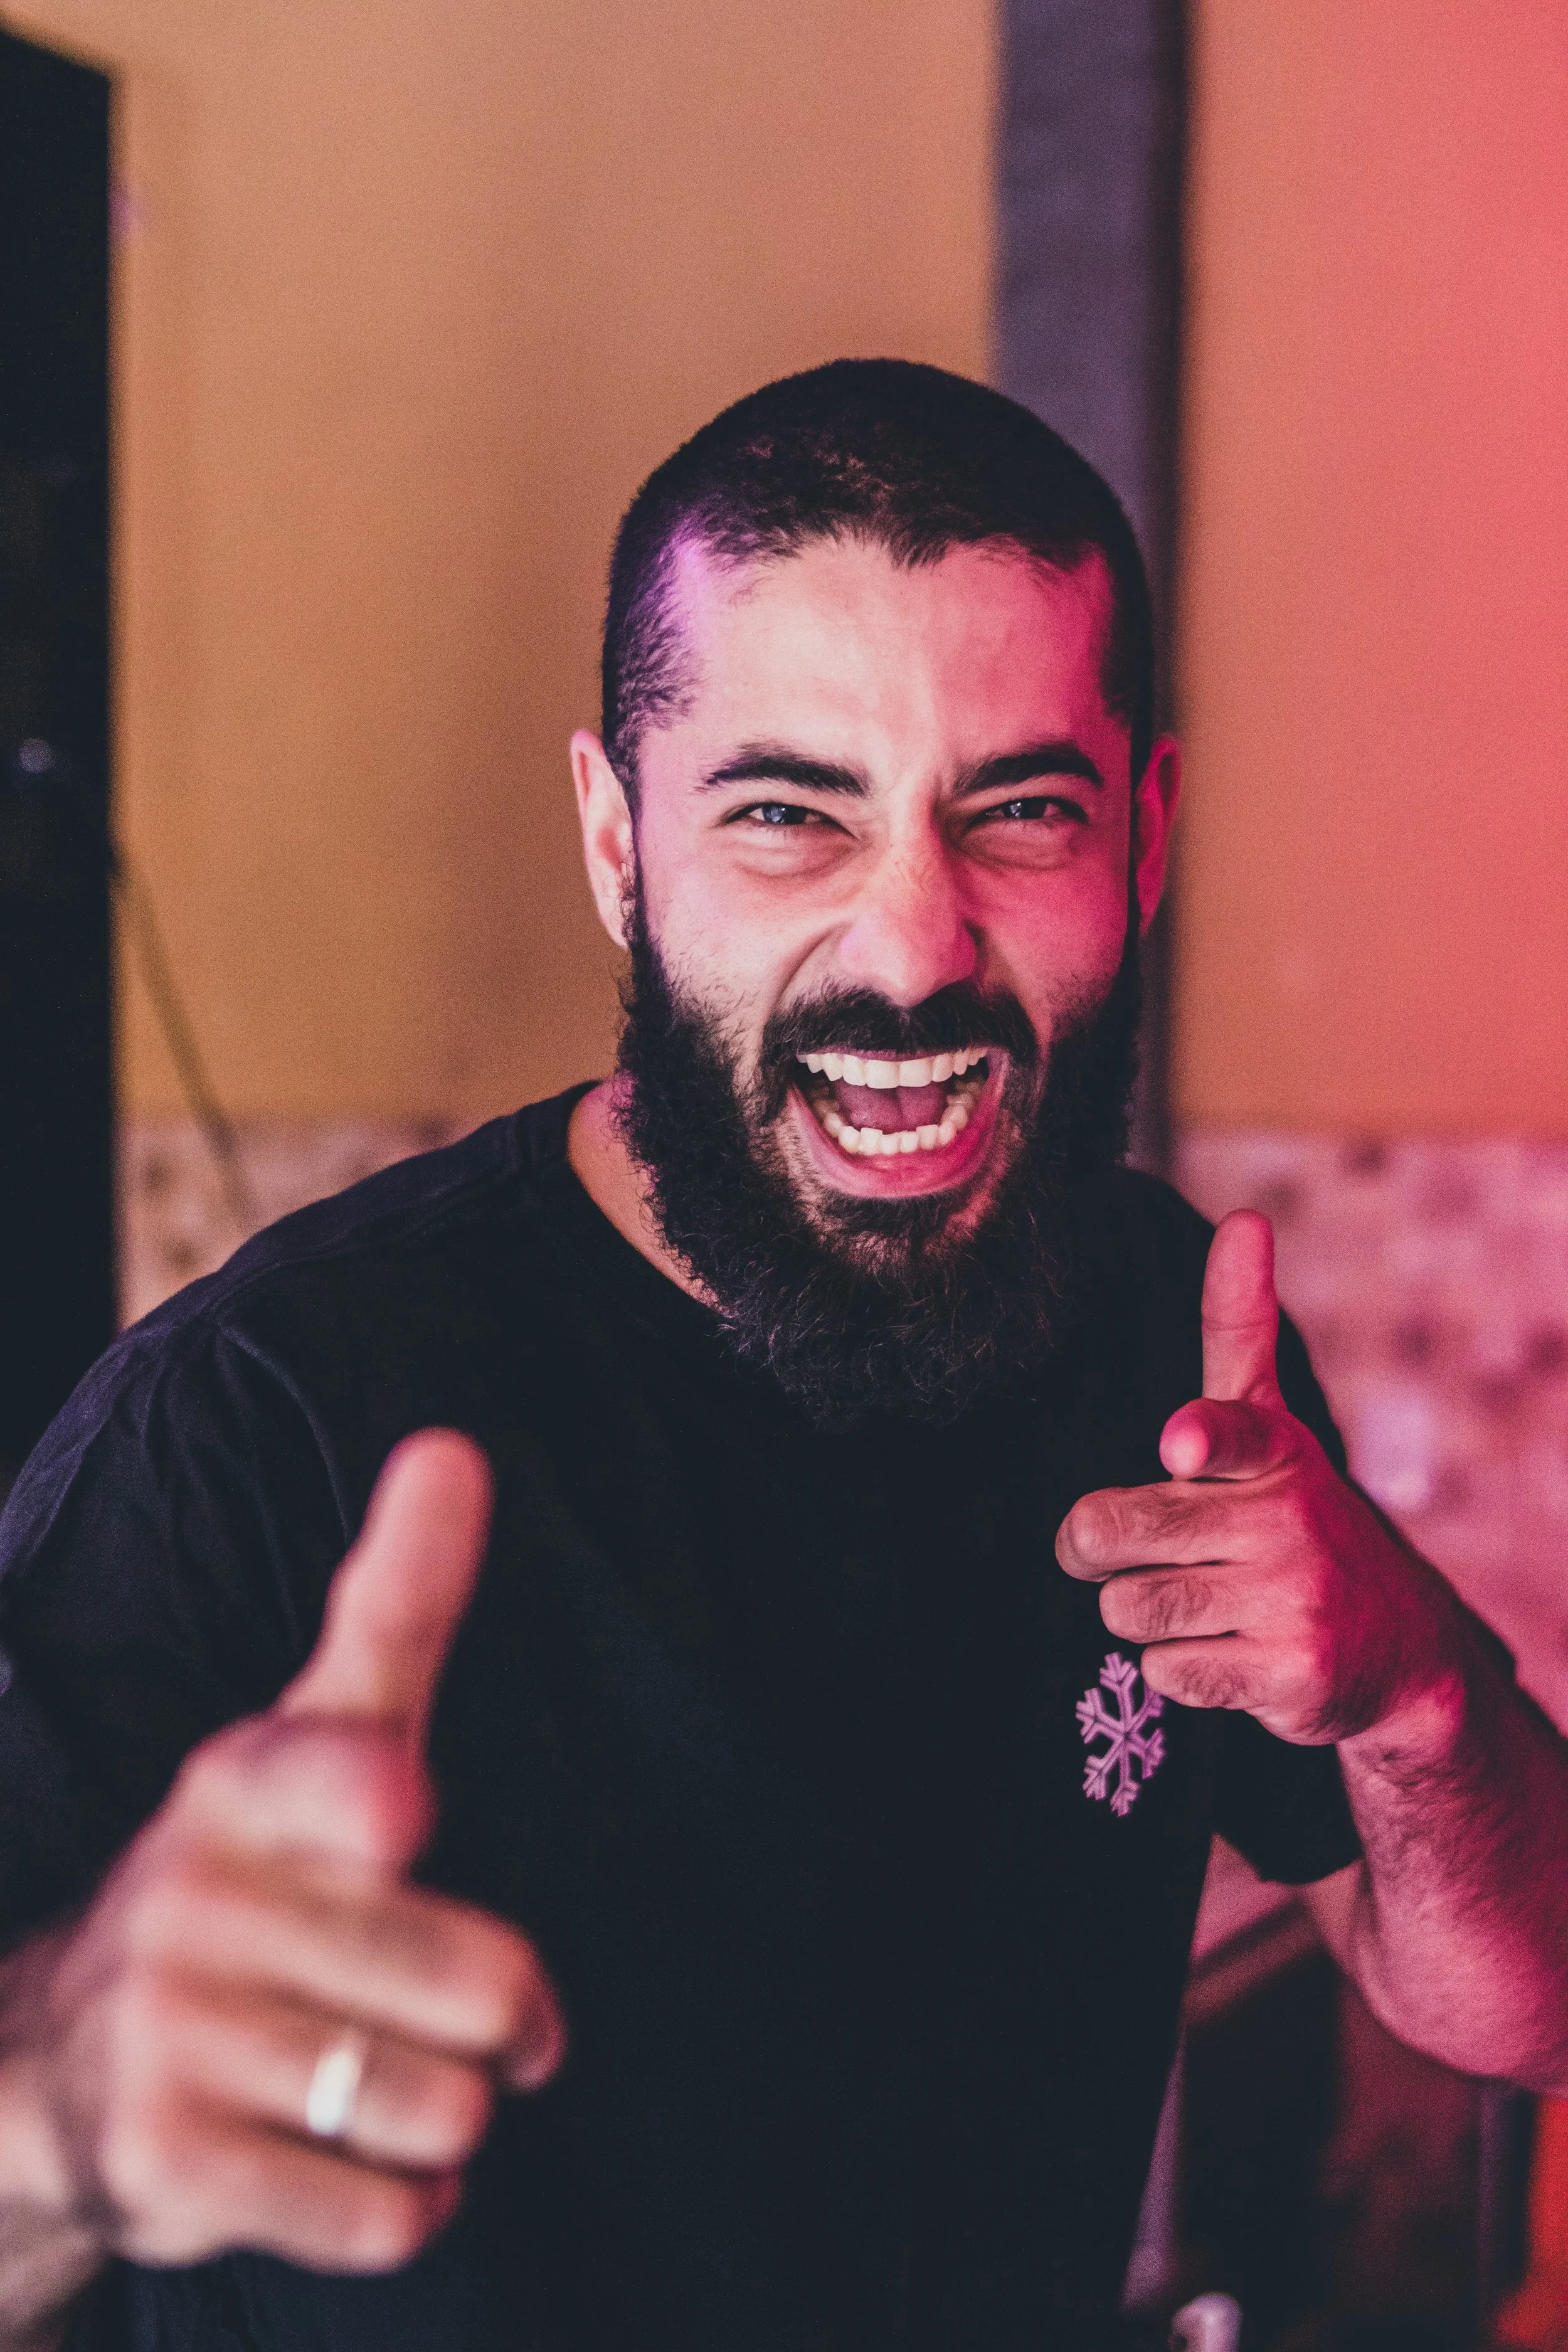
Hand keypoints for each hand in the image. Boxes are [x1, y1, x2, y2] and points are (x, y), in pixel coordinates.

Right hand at [17, 1431, 563, 2276]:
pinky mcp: (170, 2167)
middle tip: (437, 2006)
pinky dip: (401, 2201)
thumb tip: (455, 1445)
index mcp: (247, 1781)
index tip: (397, 1817)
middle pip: (480, 1984)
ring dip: (446, 2113)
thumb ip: (399, 1601)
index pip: (339, 1776)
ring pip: (445, 2107)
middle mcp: (201, 1898)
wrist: (65, 2058)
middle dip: (498, 2018)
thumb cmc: (256, 1873)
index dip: (371, 1804)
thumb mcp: (320, 1732)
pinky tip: (345, 2158)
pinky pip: (387, 2213)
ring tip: (376, 2076)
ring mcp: (174, 2037)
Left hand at [1056, 1212, 1465, 1745]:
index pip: (1229, 1431)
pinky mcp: (1289, 1678)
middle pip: (1110, 1532)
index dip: (1198, 1440)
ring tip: (1202, 1602)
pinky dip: (1178, 1670)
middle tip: (1144, 1548)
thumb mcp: (1270, 1423)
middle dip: (1101, 1548)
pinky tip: (1228, 1652)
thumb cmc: (1294, 1518)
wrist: (1395, 1650)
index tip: (1179, 1446)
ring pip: (1129, 1609)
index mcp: (1275, 1452)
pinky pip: (1166, 1674)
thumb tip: (1245, 1220)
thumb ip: (1237, 1327)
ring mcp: (1293, 1602)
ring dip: (1143, 1614)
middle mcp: (1288, 1521)